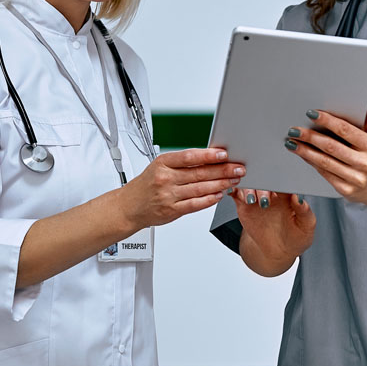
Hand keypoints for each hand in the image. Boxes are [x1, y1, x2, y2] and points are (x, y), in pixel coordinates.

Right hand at [121, 148, 243, 228]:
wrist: (129, 206)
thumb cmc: (146, 185)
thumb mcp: (159, 166)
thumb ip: (182, 163)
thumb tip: (209, 158)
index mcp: (162, 163)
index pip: (189, 156)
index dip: (208, 155)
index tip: (224, 154)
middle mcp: (165, 178)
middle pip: (199, 173)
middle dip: (222, 170)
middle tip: (237, 168)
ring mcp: (168, 195)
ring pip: (200, 188)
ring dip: (220, 184)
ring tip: (233, 180)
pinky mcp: (172, 210)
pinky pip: (195, 204)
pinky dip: (209, 200)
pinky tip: (219, 195)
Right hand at [231, 188, 314, 263]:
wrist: (278, 252)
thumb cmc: (296, 238)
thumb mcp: (306, 227)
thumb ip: (304, 212)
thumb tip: (299, 197)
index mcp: (288, 194)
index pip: (283, 180)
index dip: (280, 180)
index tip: (278, 186)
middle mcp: (272, 192)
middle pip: (264, 179)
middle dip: (263, 186)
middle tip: (265, 200)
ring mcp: (257, 197)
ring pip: (249, 184)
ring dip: (248, 188)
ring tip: (251, 200)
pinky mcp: (244, 205)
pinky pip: (236, 192)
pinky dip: (232, 190)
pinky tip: (233, 193)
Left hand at [286, 99, 366, 206]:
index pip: (345, 129)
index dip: (326, 120)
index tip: (311, 114)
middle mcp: (365, 163)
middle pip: (331, 146)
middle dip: (309, 137)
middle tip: (294, 130)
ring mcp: (355, 178)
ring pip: (324, 161)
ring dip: (305, 151)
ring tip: (292, 142)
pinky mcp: (346, 189)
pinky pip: (324, 173)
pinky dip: (311, 162)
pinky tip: (303, 155)